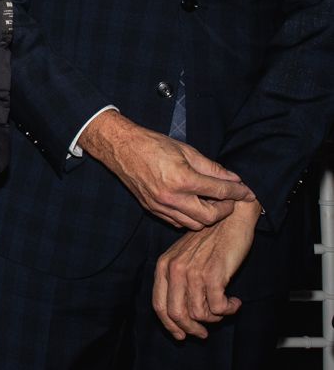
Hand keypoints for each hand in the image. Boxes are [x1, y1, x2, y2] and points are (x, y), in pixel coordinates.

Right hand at [80, 110, 251, 229]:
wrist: (121, 148)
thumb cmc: (153, 145)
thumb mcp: (187, 151)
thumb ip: (212, 168)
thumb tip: (234, 179)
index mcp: (182, 179)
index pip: (220, 192)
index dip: (238, 192)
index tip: (248, 193)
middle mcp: (171, 197)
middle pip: (210, 217)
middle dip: (224, 210)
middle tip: (228, 200)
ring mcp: (160, 206)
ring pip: (194, 224)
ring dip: (207, 216)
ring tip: (210, 203)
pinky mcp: (152, 209)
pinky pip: (178, 222)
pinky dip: (189, 218)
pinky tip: (192, 205)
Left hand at [152, 198, 258, 339]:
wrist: (229, 218)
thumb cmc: (210, 239)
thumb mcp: (185, 257)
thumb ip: (179, 281)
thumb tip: (185, 314)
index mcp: (164, 266)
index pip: (160, 305)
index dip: (170, 325)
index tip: (182, 335)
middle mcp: (174, 269)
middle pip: (176, 314)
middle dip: (191, 329)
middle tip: (205, 333)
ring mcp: (193, 272)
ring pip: (199, 314)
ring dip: (215, 318)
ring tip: (225, 308)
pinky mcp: (214, 274)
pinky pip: (218, 307)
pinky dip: (229, 310)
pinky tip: (235, 302)